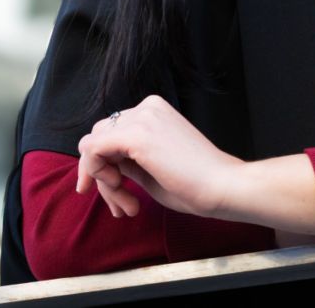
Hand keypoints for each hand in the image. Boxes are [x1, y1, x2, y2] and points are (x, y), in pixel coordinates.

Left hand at [74, 95, 244, 220]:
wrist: (222, 187)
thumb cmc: (195, 184)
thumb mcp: (152, 169)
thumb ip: (127, 160)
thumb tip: (101, 165)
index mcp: (154, 111)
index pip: (112, 133)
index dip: (106, 166)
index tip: (117, 196)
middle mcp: (146, 107)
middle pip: (100, 138)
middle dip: (102, 175)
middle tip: (121, 205)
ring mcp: (141, 117)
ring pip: (94, 145)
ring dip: (103, 181)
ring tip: (127, 206)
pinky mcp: (135, 134)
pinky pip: (92, 149)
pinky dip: (96, 172)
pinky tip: (120, 189)